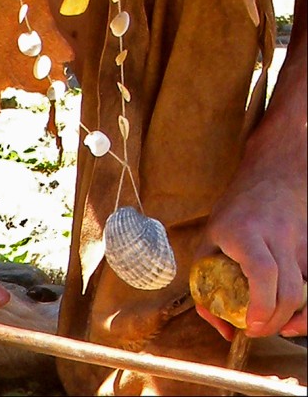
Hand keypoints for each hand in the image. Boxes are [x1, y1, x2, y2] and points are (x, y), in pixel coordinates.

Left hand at [195, 172, 306, 339]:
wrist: (272, 176)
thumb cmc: (236, 210)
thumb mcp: (211, 236)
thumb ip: (206, 280)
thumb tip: (222, 327)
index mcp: (246, 231)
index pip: (262, 271)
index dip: (261, 304)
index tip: (250, 324)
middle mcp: (277, 236)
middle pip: (289, 290)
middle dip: (274, 322)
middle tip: (256, 329)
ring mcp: (300, 242)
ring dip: (296, 319)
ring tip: (276, 325)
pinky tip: (297, 315)